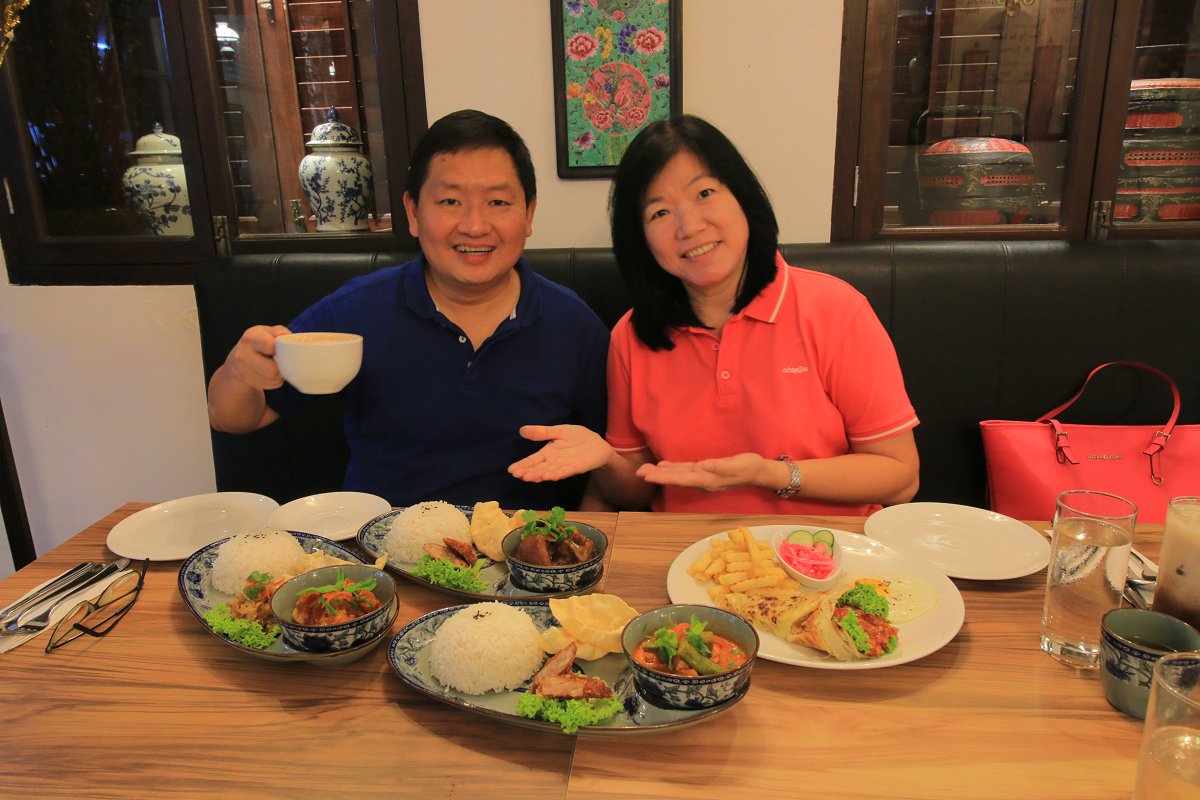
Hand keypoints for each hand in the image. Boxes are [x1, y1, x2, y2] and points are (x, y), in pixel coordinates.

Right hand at [226, 325, 290, 390]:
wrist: (239, 356)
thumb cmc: (258, 342)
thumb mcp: (267, 331)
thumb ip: (279, 332)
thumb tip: (287, 336)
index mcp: (250, 338)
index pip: (269, 345)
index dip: (280, 349)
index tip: (281, 349)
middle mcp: (243, 354)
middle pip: (272, 369)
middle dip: (281, 367)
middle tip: (282, 361)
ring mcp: (242, 370)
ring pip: (272, 379)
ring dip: (279, 375)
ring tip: (277, 366)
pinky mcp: (247, 381)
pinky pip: (270, 385)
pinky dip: (275, 381)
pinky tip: (271, 374)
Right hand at [508, 424, 612, 482]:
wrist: (596, 443)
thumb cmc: (577, 437)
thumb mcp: (558, 431)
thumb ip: (542, 432)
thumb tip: (522, 430)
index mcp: (548, 453)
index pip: (533, 460)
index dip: (522, 465)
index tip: (511, 470)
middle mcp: (554, 462)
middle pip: (539, 468)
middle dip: (528, 472)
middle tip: (517, 475)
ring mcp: (564, 466)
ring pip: (549, 471)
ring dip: (539, 475)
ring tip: (528, 477)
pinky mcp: (576, 467)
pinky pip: (565, 471)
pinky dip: (557, 474)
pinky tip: (548, 476)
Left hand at [636, 453, 767, 492]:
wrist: (759, 472)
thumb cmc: (750, 466)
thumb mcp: (739, 465)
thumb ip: (722, 466)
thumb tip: (704, 465)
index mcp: (708, 479)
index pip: (681, 478)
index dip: (664, 477)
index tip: (648, 476)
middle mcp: (702, 480)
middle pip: (675, 479)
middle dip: (656, 477)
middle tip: (637, 473)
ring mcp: (702, 477)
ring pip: (678, 476)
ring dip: (661, 474)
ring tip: (644, 470)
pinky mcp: (704, 472)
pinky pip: (684, 471)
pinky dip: (672, 469)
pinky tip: (663, 467)